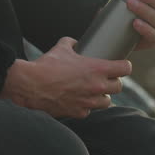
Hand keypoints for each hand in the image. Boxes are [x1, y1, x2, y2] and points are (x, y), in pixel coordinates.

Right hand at [0, 37, 131, 117]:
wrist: (29, 86)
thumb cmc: (46, 65)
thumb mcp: (61, 47)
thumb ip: (72, 43)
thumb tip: (76, 42)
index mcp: (97, 69)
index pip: (125, 69)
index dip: (125, 66)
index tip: (121, 65)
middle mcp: (97, 87)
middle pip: (119, 87)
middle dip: (114, 82)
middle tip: (106, 78)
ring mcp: (89, 101)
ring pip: (107, 101)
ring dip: (103, 96)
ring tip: (95, 91)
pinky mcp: (79, 112)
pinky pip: (90, 110)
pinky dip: (86, 106)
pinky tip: (79, 100)